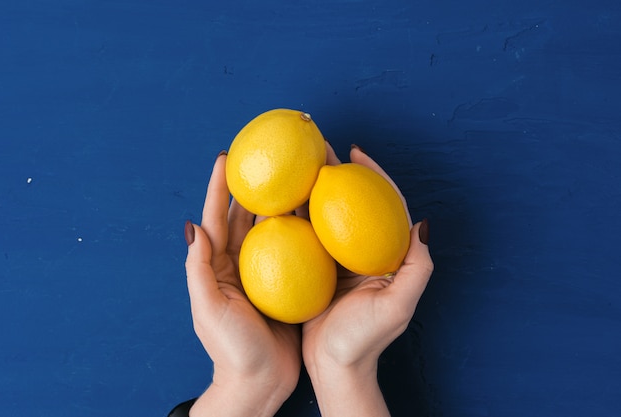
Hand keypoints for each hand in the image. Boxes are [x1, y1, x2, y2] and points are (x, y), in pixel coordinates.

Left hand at [184, 152, 301, 416]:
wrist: (260, 382)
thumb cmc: (230, 349)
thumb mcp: (208, 309)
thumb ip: (199, 269)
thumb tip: (194, 226)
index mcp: (217, 266)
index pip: (216, 218)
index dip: (219, 187)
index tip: (225, 156)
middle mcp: (240, 264)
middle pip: (246, 216)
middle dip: (254, 186)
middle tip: (269, 158)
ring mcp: (266, 272)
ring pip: (272, 228)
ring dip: (280, 201)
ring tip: (294, 174)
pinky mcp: (290, 283)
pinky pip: (297, 249)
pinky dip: (303, 229)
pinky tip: (316, 212)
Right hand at [302, 144, 433, 416]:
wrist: (333, 367)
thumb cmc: (365, 340)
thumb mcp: (398, 306)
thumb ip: (417, 267)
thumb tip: (420, 223)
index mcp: (388, 254)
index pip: (385, 203)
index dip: (374, 174)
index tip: (355, 152)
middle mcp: (365, 250)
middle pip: (354, 201)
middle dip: (338, 171)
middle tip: (320, 147)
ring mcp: (339, 257)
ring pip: (327, 212)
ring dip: (314, 187)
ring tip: (299, 162)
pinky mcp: (316, 267)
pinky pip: (306, 232)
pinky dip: (297, 213)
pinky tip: (282, 197)